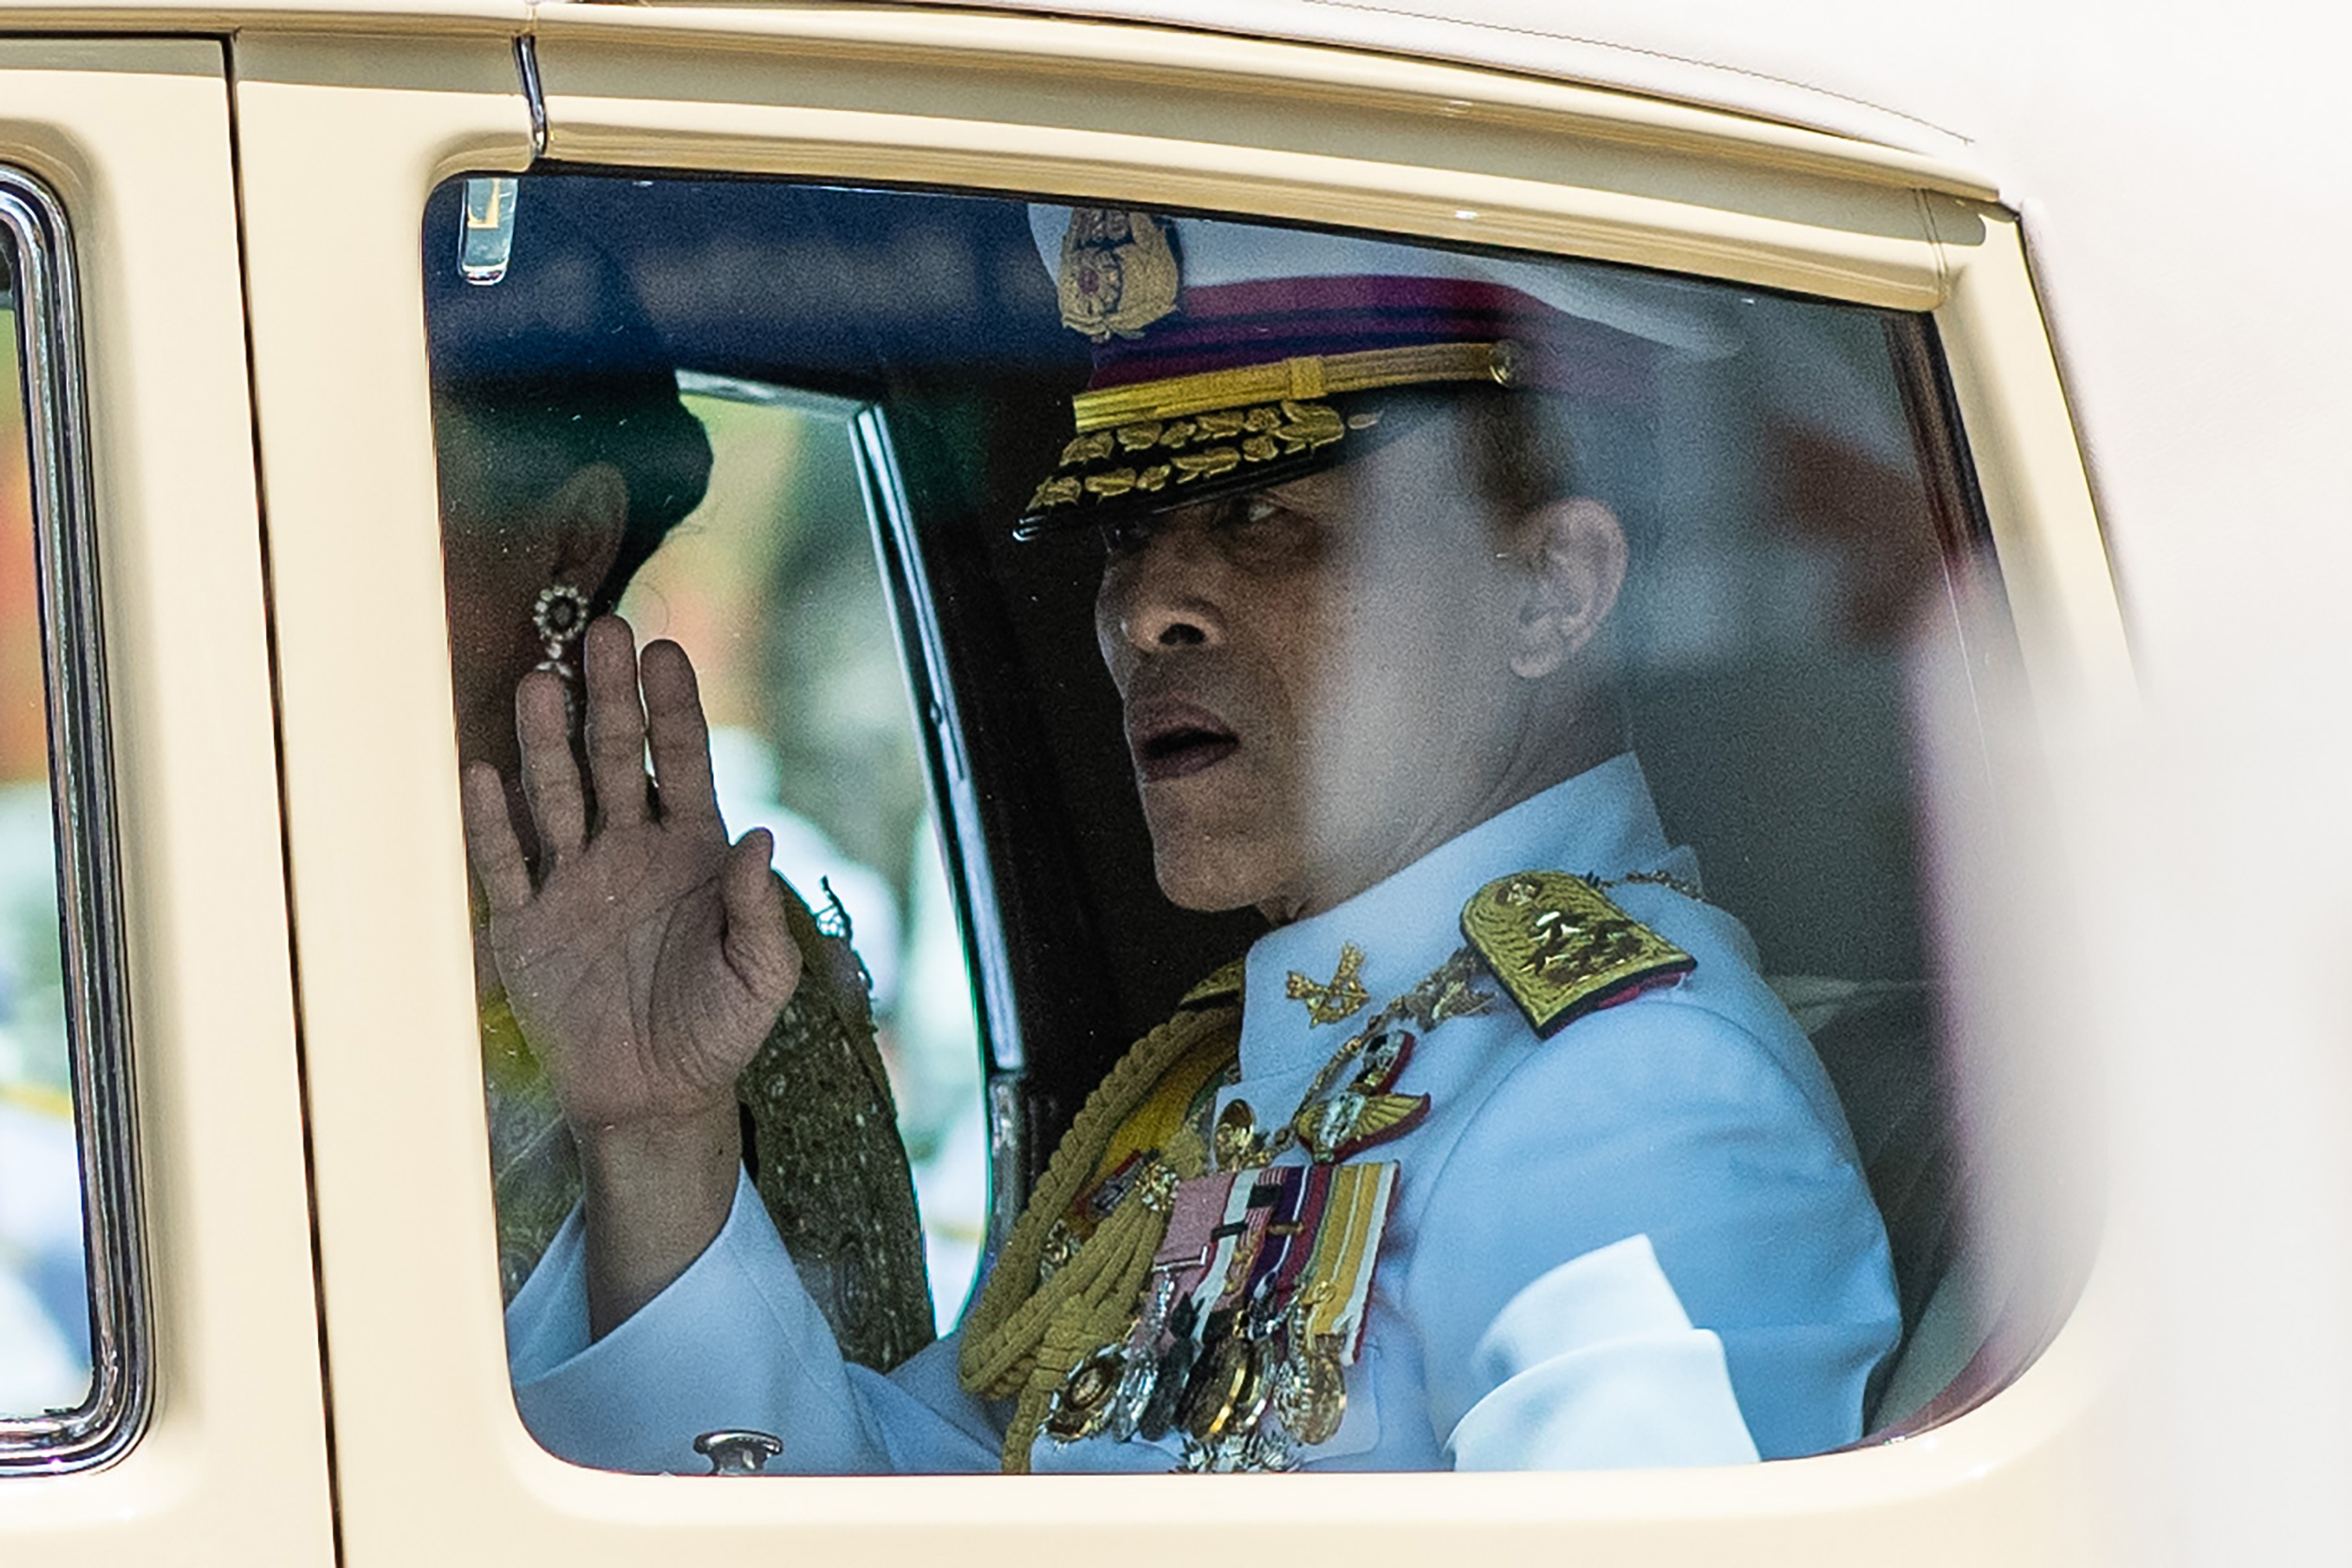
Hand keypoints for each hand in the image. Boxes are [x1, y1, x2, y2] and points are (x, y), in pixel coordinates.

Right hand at [462, 617, 800, 1330]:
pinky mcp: (523, 926)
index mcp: (691, 850)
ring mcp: (572, 881)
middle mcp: (627, 849)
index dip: (673, 708)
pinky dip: (492, 823)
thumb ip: (759, 913)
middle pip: (614, 758)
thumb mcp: (760, 980)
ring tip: (542, 680)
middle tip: (604, 631)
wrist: (654, 1098)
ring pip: (556, 795)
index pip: (682, 761)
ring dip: (547, 741)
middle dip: (608, 697)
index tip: (667, 651)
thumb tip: (762, 838)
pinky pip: (504, 866)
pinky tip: (481, 773)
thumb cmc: (717, 1032)